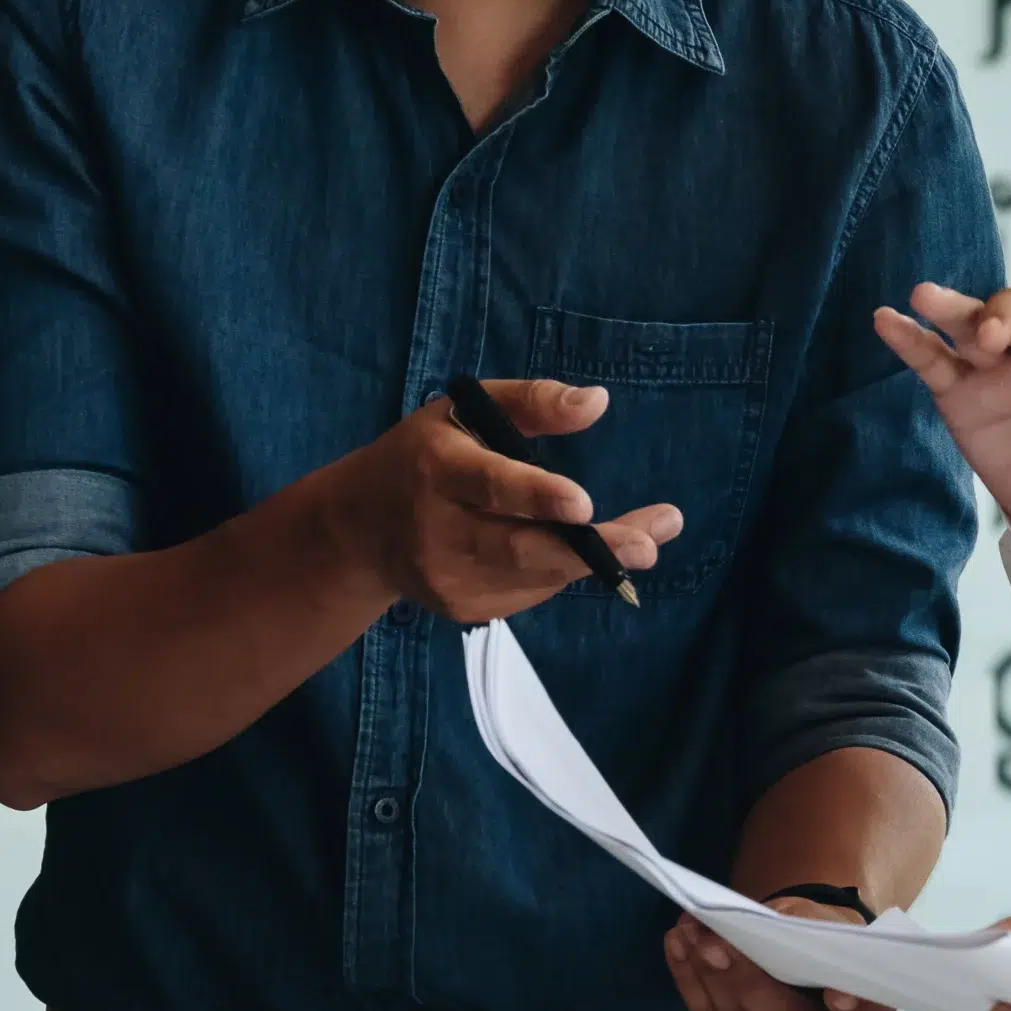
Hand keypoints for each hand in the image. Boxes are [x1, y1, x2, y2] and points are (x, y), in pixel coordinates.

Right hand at [318, 379, 683, 622]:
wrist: (361, 529)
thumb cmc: (427, 455)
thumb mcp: (466, 410)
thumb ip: (532, 402)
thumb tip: (598, 401)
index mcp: (438, 469)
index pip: (490, 486)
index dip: (537, 498)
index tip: (585, 505)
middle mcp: (438, 530)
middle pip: (521, 548)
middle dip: (591, 550)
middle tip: (648, 547)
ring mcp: (449, 578)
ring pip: (535, 575)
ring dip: (594, 562)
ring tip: (646, 543)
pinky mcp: (464, 609)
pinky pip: (530, 592)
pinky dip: (559, 572)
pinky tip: (570, 551)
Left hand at [664, 898, 898, 1010]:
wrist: (803, 967)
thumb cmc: (822, 941)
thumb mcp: (824, 923)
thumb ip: (801, 926)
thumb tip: (756, 923)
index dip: (855, 1009)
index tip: (839, 994)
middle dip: (741, 980)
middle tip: (711, 943)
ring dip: (704, 979)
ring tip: (686, 935)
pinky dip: (690, 987)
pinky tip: (678, 951)